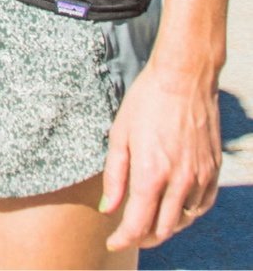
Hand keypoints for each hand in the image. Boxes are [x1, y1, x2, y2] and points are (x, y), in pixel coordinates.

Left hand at [101, 57, 222, 250]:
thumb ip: (114, 175)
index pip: (138, 222)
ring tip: (149, 223)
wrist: (184, 79)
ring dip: (166, 227)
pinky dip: (187, 214)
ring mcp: (200, 178)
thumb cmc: (146, 102)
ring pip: (184, 220)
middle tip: (129, 235)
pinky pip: (202, 206)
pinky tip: (175, 210)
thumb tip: (108, 209)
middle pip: (163, 228)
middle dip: (144, 237)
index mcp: (151, 172)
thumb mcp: (119, 134)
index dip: (124, 238)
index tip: (113, 243)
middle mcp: (179, 181)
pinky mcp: (213, 171)